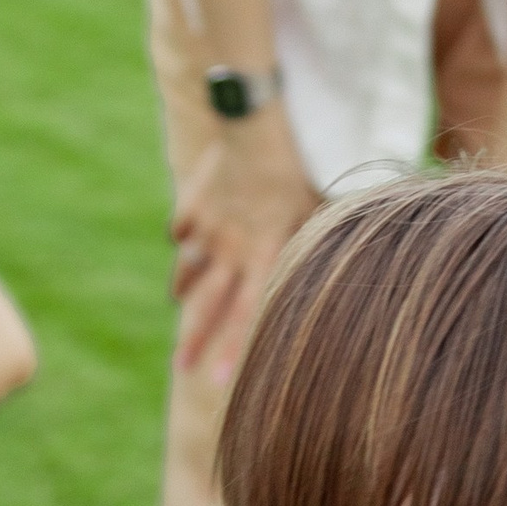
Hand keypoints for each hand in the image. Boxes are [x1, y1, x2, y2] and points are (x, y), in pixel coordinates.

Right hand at [170, 116, 319, 385]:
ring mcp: (206, 229)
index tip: (217, 383)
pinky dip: (185, 237)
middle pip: (208, 305)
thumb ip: (314, 243)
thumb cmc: (297, 162)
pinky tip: (190, 238)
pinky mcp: (190, 206)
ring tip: (180, 302)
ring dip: (185, 290)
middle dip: (193, 340)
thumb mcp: (316, 206)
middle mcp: (230, 249)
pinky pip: (182, 230)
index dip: (232, 351)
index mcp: (263, 253)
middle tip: (181, 368)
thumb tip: (325, 270)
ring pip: (189, 270)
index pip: (247, 314)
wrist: (253, 122)